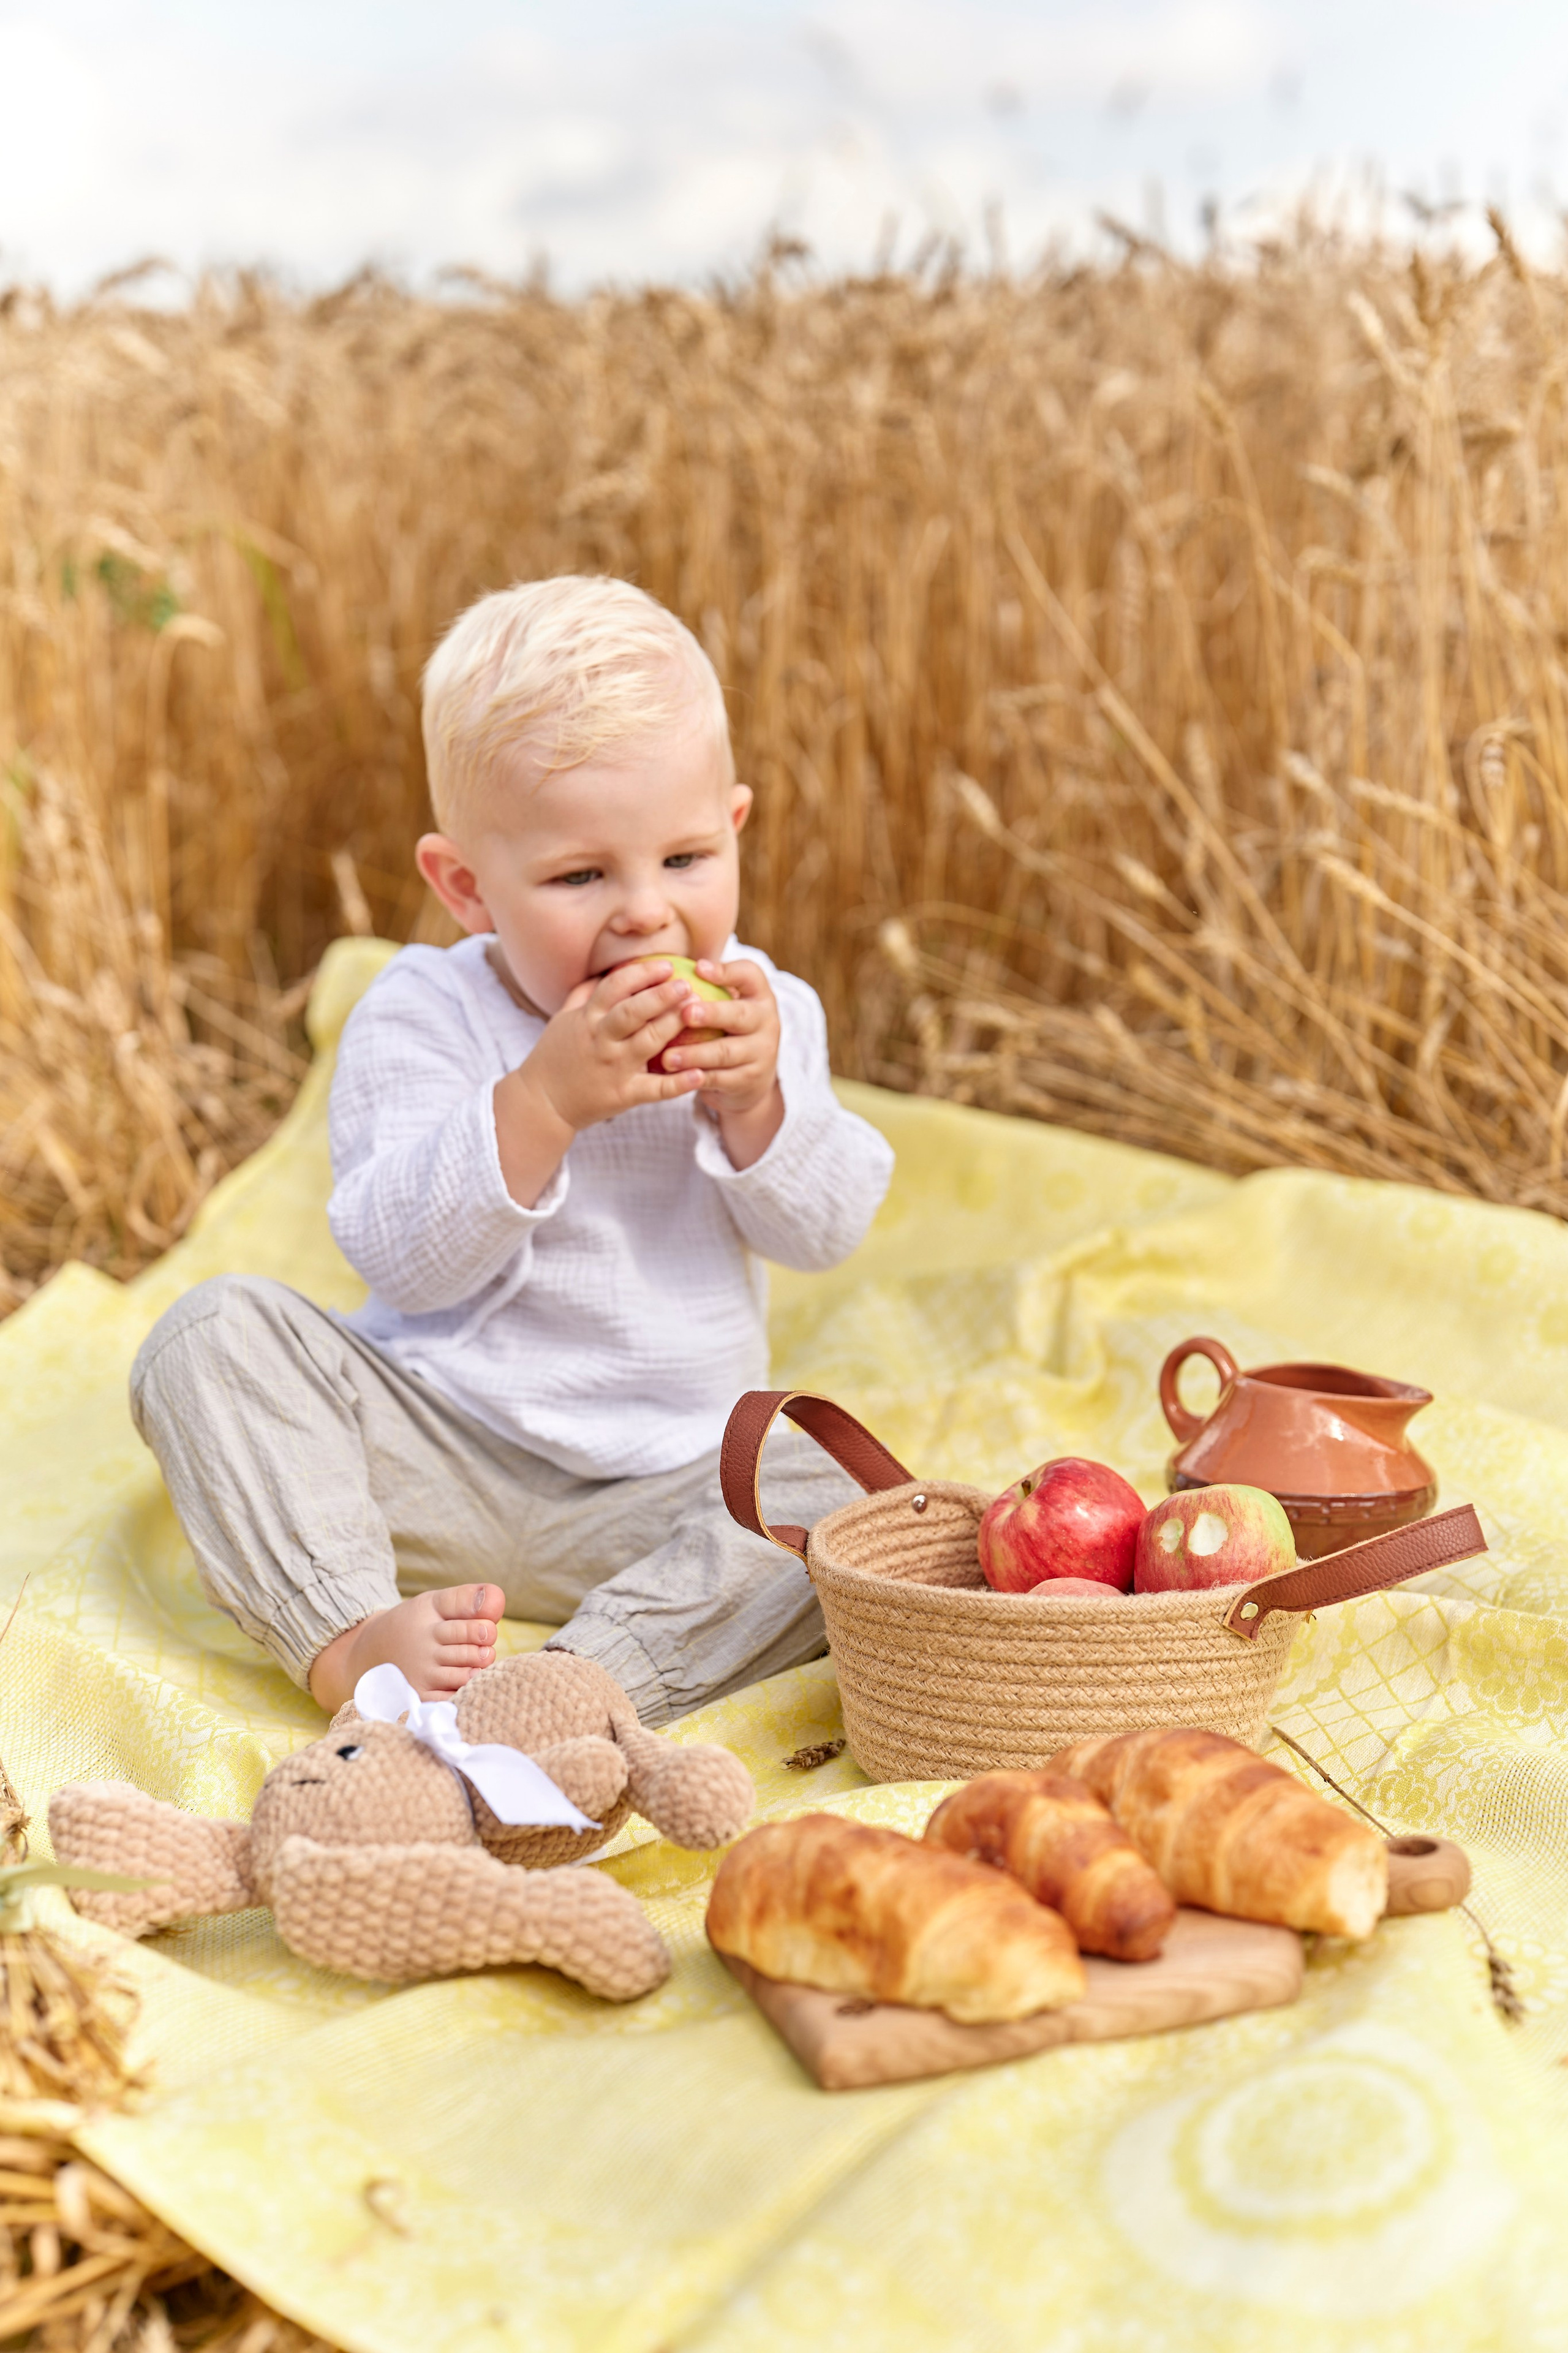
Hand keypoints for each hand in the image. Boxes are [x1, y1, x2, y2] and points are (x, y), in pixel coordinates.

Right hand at [493, 960, 701, 1203]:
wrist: (542, 1103)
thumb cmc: (554, 1057)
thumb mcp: (563, 1020)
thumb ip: (582, 995)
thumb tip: (599, 971)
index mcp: (587, 1018)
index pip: (615, 986)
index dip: (642, 973)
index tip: (667, 966)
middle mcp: (601, 1040)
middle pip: (634, 1011)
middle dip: (662, 995)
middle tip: (687, 984)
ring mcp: (614, 1068)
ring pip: (648, 1042)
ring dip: (674, 1025)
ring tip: (698, 1012)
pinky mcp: (624, 1095)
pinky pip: (655, 1089)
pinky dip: (678, 1083)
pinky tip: (700, 1074)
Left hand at [659, 957, 783, 1168]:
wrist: (753, 1077)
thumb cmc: (726, 1028)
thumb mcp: (727, 1004)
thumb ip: (706, 987)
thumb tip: (661, 966)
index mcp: (759, 995)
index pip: (750, 975)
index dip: (726, 971)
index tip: (698, 967)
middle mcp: (766, 1021)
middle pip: (740, 1015)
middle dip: (713, 1014)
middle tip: (685, 1013)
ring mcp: (761, 1053)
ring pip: (727, 1052)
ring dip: (696, 1054)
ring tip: (668, 1056)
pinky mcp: (750, 1080)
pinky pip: (720, 1079)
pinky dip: (696, 1078)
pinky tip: (675, 1077)